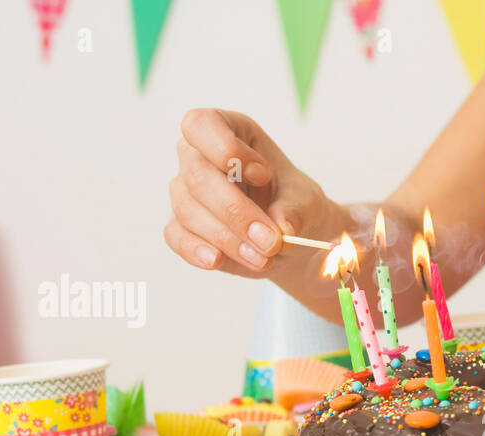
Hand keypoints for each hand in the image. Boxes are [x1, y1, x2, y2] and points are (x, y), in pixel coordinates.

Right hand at [165, 108, 334, 276]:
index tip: (263, 175)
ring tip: (264, 258)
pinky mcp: (182, 227)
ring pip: (188, 210)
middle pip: (198, 177)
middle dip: (236, 212)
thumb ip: (295, 210)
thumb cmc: (296, 206)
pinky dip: (196, 250)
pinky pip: (177, 236)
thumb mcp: (307, 202)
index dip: (226, 150)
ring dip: (227, 238)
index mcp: (230, 132)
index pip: (202, 124)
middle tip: (271, 241)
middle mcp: (199, 158)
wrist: (290, 240)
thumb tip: (281, 229)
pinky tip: (217, 261)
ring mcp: (185, 192)